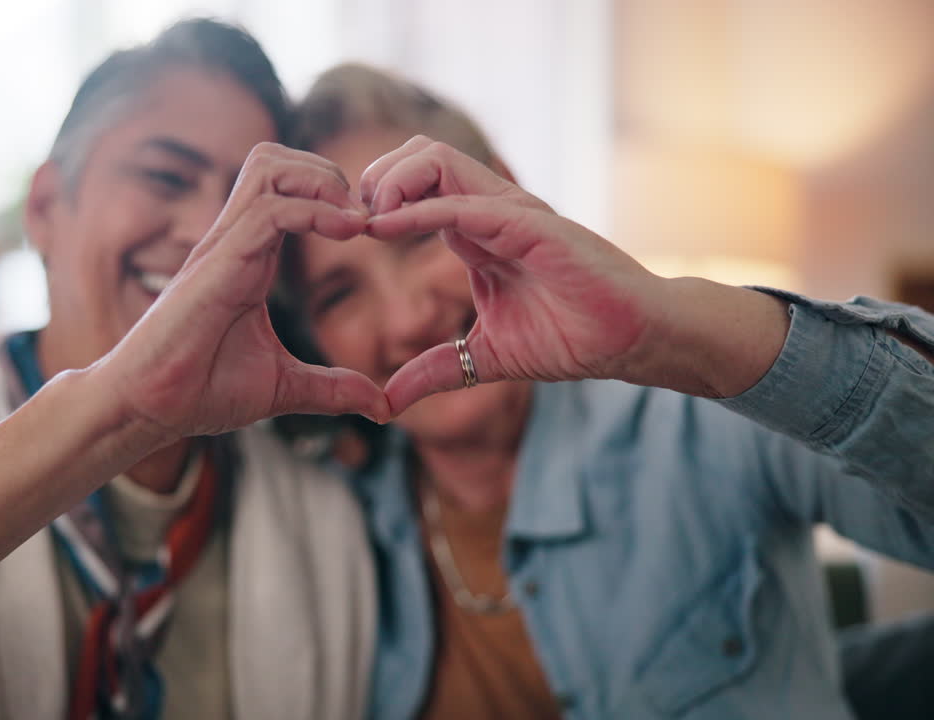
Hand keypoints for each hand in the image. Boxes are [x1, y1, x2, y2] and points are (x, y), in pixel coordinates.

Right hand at [92, 143, 389, 443]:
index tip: (371, 230)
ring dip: (322, 181)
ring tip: (356, 220)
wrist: (147, 409)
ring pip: (269, 167)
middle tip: (363, 216)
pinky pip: (269, 211)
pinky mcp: (217, 264)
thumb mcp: (283, 387)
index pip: (285, 188)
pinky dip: (314, 210)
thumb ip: (332, 388)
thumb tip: (381, 406)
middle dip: (327, 172)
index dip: (332, 194)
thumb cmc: (199, 392)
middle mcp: (234, 241)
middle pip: (275, 159)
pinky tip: (347, 234)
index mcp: (249, 257)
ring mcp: (223, 247)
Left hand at [361, 136, 666, 412]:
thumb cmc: (573, 339)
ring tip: (367, 221)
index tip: (343, 233)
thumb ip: (435, 371)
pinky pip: (466, 203)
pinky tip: (386, 227)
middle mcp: (491, 210)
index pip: (415, 188)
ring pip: (438, 160)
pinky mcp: (533, 226)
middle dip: (375, 177)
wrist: (633, 340)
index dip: (375, 201)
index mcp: (477, 231)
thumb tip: (387, 402)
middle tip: (349, 220)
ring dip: (391, 183)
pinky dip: (420, 210)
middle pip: (419, 156)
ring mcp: (512, 212)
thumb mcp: (484, 357)